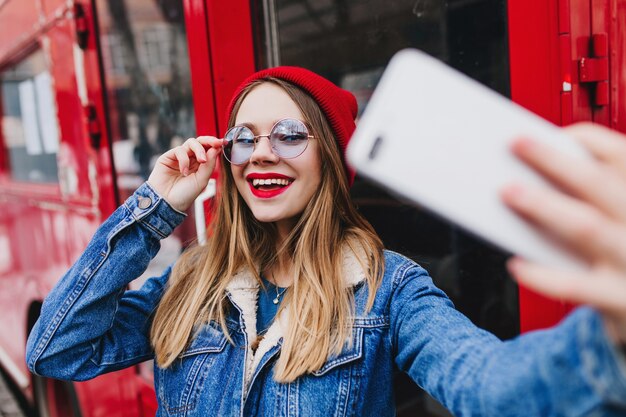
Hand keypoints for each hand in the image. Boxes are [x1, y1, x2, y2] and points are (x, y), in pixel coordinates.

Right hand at [147, 136, 223, 211]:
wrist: (167, 203)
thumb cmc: (185, 195)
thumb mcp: (202, 180)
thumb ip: (209, 164)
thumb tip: (217, 148)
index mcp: (200, 165)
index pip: (209, 149)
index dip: (216, 144)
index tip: (223, 143)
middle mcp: (190, 159)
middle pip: (200, 142)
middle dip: (209, 140)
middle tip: (216, 143)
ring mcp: (179, 157)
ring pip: (191, 143)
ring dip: (199, 150)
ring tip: (202, 161)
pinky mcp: (168, 157)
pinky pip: (179, 150)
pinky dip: (184, 159)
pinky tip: (184, 172)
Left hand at [501, 123, 625, 346]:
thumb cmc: (625, 261)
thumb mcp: (621, 221)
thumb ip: (596, 201)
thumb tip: (535, 177)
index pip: (623, 156)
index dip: (589, 140)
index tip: (553, 132)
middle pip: (598, 184)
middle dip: (554, 161)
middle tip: (516, 143)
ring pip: (586, 227)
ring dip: (544, 206)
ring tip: (508, 192)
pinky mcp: (621, 298)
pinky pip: (578, 287)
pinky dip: (545, 275)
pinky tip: (517, 265)